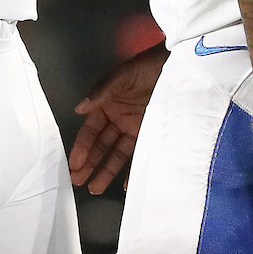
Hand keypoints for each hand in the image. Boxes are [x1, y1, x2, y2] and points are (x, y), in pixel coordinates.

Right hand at [69, 42, 167, 192]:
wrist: (178, 65)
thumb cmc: (148, 66)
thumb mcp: (123, 75)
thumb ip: (102, 91)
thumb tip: (79, 108)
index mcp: (107, 104)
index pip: (90, 131)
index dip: (81, 147)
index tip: (74, 164)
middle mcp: (118, 118)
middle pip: (101, 145)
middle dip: (89, 163)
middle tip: (78, 181)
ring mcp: (134, 127)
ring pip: (117, 153)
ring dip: (106, 170)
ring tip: (95, 188)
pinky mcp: (151, 133)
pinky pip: (139, 154)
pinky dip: (133, 169)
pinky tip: (127, 184)